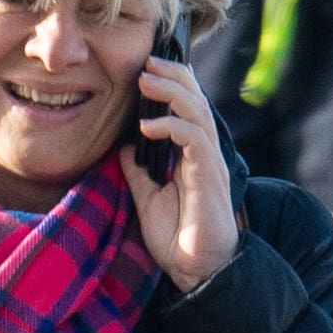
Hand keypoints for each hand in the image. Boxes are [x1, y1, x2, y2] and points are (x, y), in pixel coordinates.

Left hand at [124, 60, 240, 293]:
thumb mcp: (148, 197)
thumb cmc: (177, 238)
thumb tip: (123, 146)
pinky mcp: (208, 177)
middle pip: (197, 100)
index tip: (146, 68)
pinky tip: (148, 127)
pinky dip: (172, 126)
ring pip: (198, 112)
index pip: (187, 107)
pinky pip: (194, 138)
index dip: (172, 83)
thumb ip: (139, 170)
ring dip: (171, 92)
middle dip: (174, 75)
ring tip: (146, 81)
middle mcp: (204, 154)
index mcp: (191, 155)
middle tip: (148, 61)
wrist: (195, 271)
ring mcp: (208, 163)